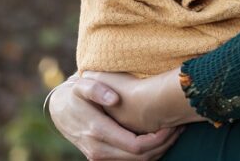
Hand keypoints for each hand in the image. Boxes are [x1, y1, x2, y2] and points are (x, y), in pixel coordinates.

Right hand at [47, 75, 181, 159]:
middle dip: (163, 146)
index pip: (136, 146)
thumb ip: (96, 89)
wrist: (60, 110)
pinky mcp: (103, 158)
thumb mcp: (82, 85)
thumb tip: (114, 99)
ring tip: (173, 132)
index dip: (158, 139)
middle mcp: (98, 150)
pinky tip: (159, 138)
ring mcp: (100, 157)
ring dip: (158, 151)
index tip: (171, 124)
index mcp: (98, 132)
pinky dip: (148, 154)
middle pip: (140, 159)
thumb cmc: (76, 94)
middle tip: (179, 127)